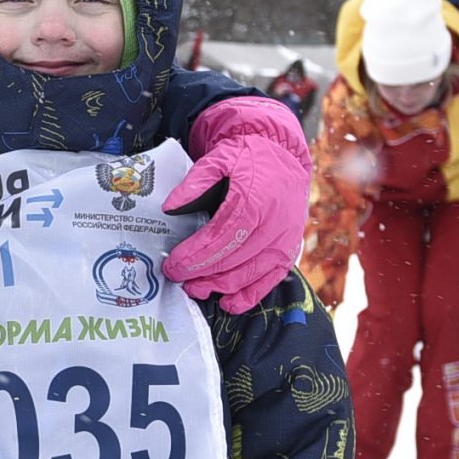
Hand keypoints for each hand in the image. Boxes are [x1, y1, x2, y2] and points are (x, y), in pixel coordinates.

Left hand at [162, 94, 313, 313]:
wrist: (282, 155)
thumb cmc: (247, 157)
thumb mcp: (219, 157)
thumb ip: (194, 181)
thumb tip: (169, 207)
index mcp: (255, 199)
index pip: (221, 236)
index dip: (195, 256)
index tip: (173, 265)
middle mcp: (274, 223)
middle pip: (234, 259)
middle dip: (202, 273)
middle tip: (178, 278)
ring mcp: (284, 239)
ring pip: (250, 274)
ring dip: (221, 286)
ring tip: (196, 289)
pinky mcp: (290, 250)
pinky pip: (271, 279)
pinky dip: (250, 295)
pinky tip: (229, 303)